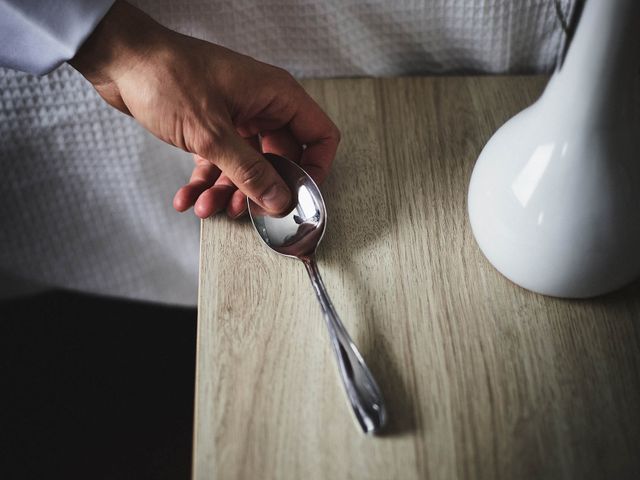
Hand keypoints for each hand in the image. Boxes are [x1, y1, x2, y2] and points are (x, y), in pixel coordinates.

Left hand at [70, 1, 339, 217]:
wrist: (118, 59)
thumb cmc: (165, 76)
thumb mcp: (212, 134)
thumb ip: (250, 172)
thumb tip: (279, 200)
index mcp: (275, 96)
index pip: (318, 135)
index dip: (314, 170)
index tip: (299, 198)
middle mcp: (261, 106)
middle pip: (279, 159)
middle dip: (259, 189)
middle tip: (243, 211)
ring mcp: (236, 116)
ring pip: (246, 166)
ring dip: (226, 190)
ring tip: (206, 207)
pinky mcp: (212, 126)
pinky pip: (219, 162)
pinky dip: (205, 182)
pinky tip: (188, 198)